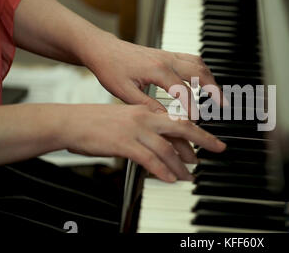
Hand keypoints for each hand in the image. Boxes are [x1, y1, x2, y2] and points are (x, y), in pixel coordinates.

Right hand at [60, 104, 225, 181]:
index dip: (197, 131)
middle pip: (181, 128)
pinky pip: (149, 159)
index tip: (210, 140)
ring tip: (189, 176)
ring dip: (181, 165)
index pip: (178, 121)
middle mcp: (144, 118)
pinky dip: (162, 170)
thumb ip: (146, 129)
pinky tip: (169, 178)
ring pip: (167, 148)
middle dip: (203, 139)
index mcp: (146, 111)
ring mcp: (134, 130)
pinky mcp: (123, 143)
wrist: (71, 122)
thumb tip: (162, 144)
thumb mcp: (126, 119)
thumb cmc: (96, 122)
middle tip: (217, 149)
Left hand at [85, 36, 222, 114]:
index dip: (193, 108)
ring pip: (199, 64)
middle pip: (199, 73)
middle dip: (214, 91)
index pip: (183, 92)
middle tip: (224, 106)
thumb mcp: (126, 93)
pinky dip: (203, 70)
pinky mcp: (167, 53)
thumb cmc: (110, 69)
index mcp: (156, 70)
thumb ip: (149, 106)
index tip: (198, 122)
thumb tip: (167, 120)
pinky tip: (205, 81)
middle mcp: (166, 59)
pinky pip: (192, 59)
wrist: (103, 49)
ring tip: (219, 96)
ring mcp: (168, 54)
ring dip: (211, 79)